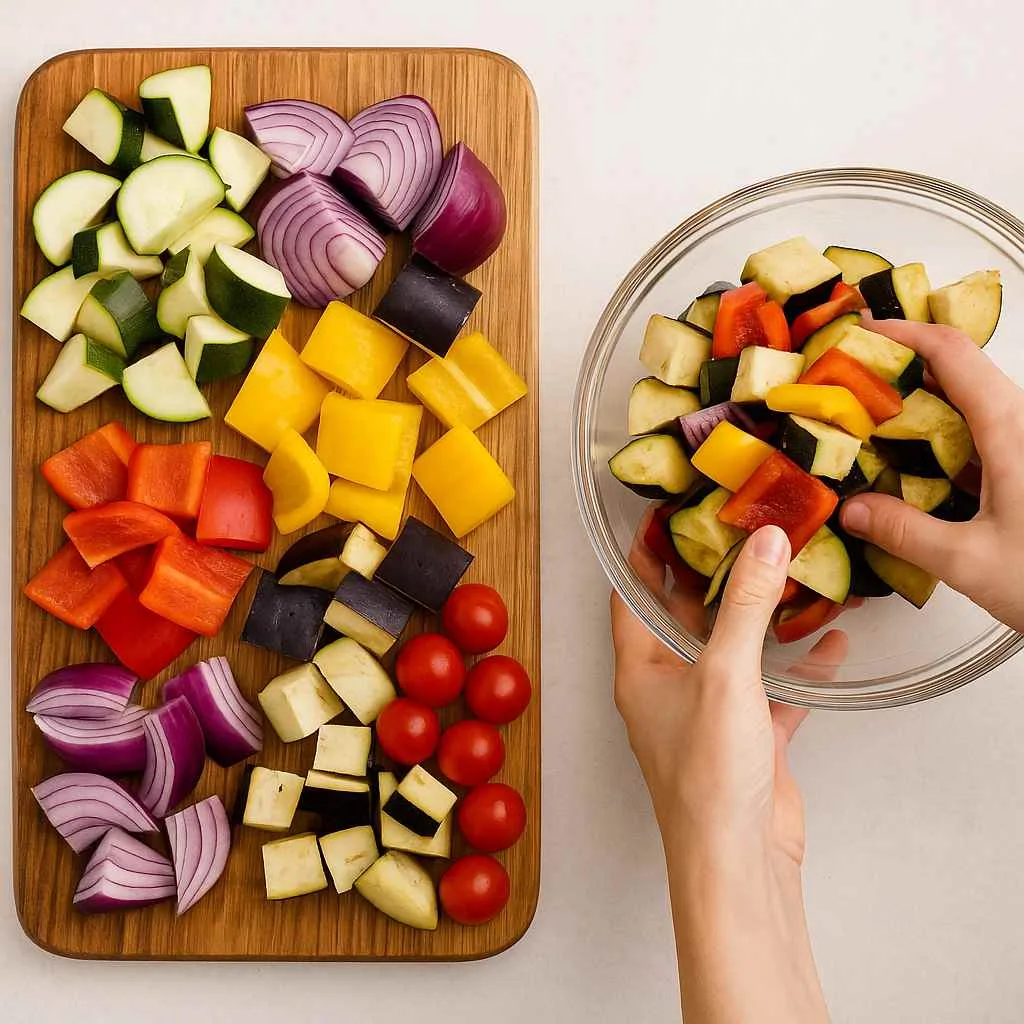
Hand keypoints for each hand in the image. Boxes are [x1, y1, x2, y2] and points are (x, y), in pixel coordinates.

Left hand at [612, 522, 837, 1022]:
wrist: (738, 859)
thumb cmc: (705, 776)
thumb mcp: (725, 674)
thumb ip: (745, 605)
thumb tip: (762, 543)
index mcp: (639, 669)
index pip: (632, 597)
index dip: (646, 556)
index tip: (667, 517)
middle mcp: (668, 687)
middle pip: (684, 619)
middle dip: (710, 579)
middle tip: (734, 535)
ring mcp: (709, 713)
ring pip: (732, 652)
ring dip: (758, 619)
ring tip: (782, 575)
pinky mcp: (748, 738)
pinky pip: (774, 691)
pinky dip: (799, 668)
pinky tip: (829, 646)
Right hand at [841, 319, 1023, 630]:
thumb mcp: (971, 562)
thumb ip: (905, 532)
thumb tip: (852, 511)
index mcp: (1011, 432)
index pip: (953, 354)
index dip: (905, 332)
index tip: (863, 332)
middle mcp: (1023, 429)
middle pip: (960, 371)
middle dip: (903, 368)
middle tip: (853, 384)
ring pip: (969, 405)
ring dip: (920, 406)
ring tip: (871, 425)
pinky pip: (978, 438)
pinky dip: (938, 440)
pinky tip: (910, 467)